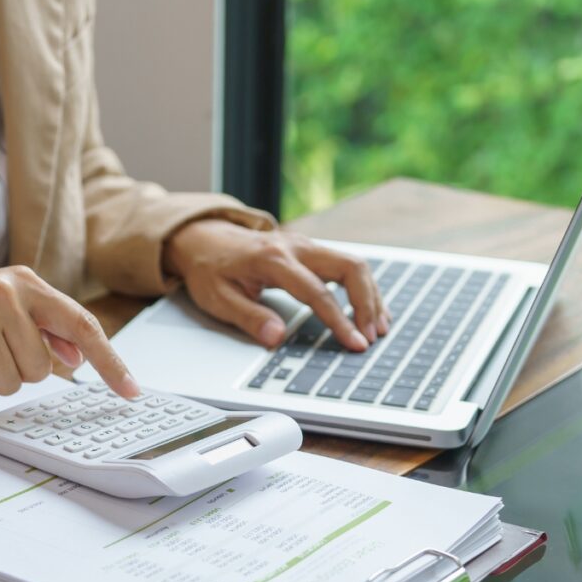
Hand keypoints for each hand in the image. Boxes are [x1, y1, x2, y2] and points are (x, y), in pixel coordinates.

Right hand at [0, 266, 139, 400]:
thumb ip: (44, 328)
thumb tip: (78, 355)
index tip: (132, 391)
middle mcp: (2, 292)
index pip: (81, 325)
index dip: (110, 362)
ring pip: (11, 383)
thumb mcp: (3, 310)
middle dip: (16, 371)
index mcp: (24, 282)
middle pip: (42, 369)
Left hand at [162, 220, 389, 349]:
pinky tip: (369, 310)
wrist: (203, 237)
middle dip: (367, 303)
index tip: (355, 343)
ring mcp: (305, 245)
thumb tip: (277, 337)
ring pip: (353, 264)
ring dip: (370, 296)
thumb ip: (248, 317)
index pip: (317, 292)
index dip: (340, 321)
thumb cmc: (209, 269)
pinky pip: (345, 265)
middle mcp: (295, 246)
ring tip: (378, 327)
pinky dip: (362, 287)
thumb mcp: (217, 298)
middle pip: (349, 267)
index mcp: (272, 259)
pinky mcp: (310, 250)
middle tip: (372, 336)